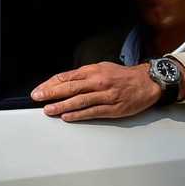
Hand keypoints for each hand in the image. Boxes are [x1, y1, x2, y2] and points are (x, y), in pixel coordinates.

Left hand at [31, 61, 162, 121]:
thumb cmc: (122, 76)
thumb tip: (64, 81)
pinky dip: (78, 115)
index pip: (66, 77)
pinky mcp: (112, 108)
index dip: (50, 84)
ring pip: (79, 101)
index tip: (39, 89)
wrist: (147, 82)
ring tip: (48, 110)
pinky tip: (67, 117)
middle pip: (70, 87)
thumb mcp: (101, 68)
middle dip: (51, 93)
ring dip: (61, 106)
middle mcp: (97, 82)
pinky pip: (92, 112)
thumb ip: (83, 75)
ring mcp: (105, 95)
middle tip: (37, 98)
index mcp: (92, 71)